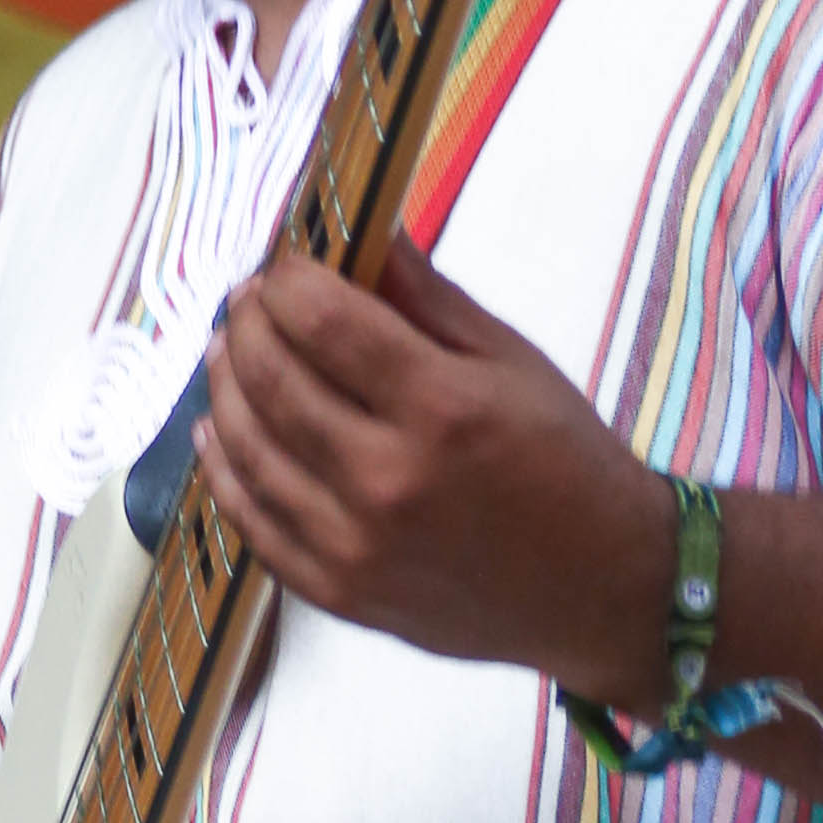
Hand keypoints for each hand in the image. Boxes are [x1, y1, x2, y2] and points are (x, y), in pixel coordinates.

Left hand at [195, 237, 673, 684]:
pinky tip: (219, 433)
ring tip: (227, 354)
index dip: (285, 280)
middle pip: (272, 379)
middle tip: (246, 303)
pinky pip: (253, 522)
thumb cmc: (568, 462)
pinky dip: (224, 470)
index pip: (320, 319)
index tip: (280, 266)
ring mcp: (355, 544)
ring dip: (224, 389)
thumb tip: (365, 230)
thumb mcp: (514, 362)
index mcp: (441, 406)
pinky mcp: (339, 593)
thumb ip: (428, 298)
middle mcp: (388, 477)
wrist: (603, 589)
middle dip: (246, 325)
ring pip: (247, 449)